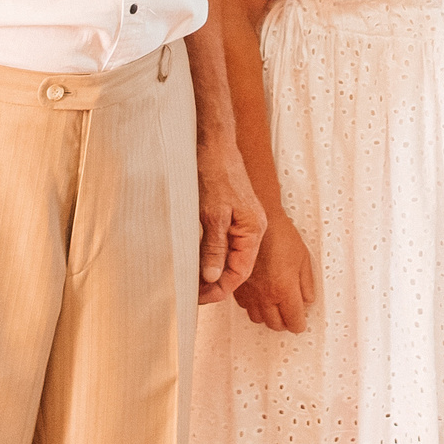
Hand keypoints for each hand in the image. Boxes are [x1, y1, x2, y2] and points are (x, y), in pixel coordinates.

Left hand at [196, 131, 267, 303]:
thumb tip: (213, 277)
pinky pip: (224, 244)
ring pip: (229, 256)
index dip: (220, 289)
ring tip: (191, 281)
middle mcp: (251, 229)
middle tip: (191, 293)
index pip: (240, 272)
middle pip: (237, 267)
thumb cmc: (215, 173)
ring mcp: (242, 222)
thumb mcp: (212, 214)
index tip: (200, 298)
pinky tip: (196, 260)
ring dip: (211, 271)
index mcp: (253, 230)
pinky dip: (211, 255)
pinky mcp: (232, 215)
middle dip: (215, 284)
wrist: (214, 144)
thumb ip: (215, 247)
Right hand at [233, 211, 313, 332]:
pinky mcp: (236, 286)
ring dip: (268, 316)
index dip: (300, 323)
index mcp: (283, 289)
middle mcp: (264, 295)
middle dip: (285, 322)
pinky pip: (245, 307)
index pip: (293, 322)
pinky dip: (254, 306)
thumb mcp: (303, 259)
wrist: (257, 222)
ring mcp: (249, 292)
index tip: (301, 321)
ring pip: (258, 319)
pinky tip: (260, 296)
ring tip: (276, 306)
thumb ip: (306, 284)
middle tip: (291, 314)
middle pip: (275, 325)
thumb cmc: (281, 235)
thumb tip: (308, 301)